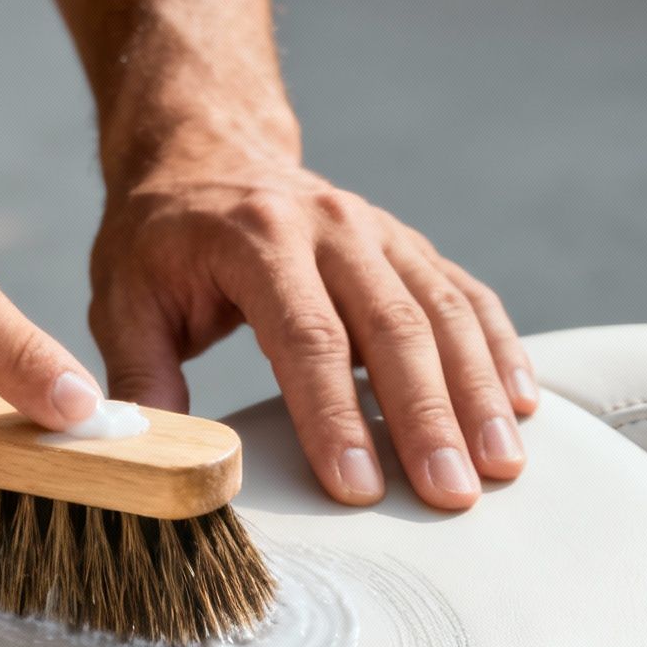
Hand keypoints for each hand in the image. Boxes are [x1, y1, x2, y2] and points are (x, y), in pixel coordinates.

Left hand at [88, 158, 537, 510]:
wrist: (207, 153)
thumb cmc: (160, 241)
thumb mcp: (123, 299)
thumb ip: (141, 377)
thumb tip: (157, 459)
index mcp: (258, 240)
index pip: (308, 337)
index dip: (335, 416)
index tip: (358, 488)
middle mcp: (332, 227)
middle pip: (394, 328)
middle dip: (427, 418)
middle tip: (451, 493)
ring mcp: (380, 232)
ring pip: (445, 311)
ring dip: (479, 391)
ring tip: (502, 466)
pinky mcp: (409, 247)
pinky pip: (468, 296)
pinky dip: (500, 350)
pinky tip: (523, 405)